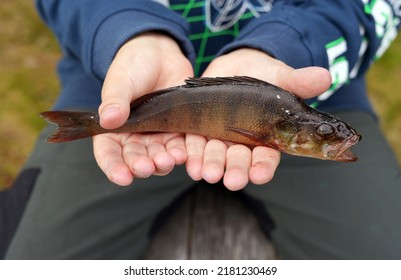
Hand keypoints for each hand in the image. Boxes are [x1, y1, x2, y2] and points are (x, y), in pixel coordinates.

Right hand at [93, 32, 192, 185]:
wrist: (160, 55)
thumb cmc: (132, 67)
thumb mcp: (120, 81)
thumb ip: (114, 100)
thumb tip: (107, 120)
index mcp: (113, 129)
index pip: (109, 153)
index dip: (114, 167)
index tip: (122, 177)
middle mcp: (135, 138)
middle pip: (135, 159)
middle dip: (141, 166)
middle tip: (147, 168)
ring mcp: (157, 136)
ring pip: (158, 157)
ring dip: (162, 162)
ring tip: (167, 161)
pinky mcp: (177, 131)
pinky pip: (179, 146)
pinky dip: (182, 153)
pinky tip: (184, 155)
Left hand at [185, 48, 331, 190]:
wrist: (237, 66)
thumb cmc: (266, 75)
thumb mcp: (281, 77)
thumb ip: (298, 81)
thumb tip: (325, 77)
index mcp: (266, 137)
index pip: (267, 157)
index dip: (263, 167)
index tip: (260, 175)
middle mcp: (242, 143)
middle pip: (239, 161)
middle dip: (236, 171)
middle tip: (232, 181)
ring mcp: (219, 138)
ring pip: (214, 156)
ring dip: (211, 166)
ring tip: (207, 173)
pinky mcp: (199, 129)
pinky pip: (192, 144)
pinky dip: (189, 153)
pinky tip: (186, 161)